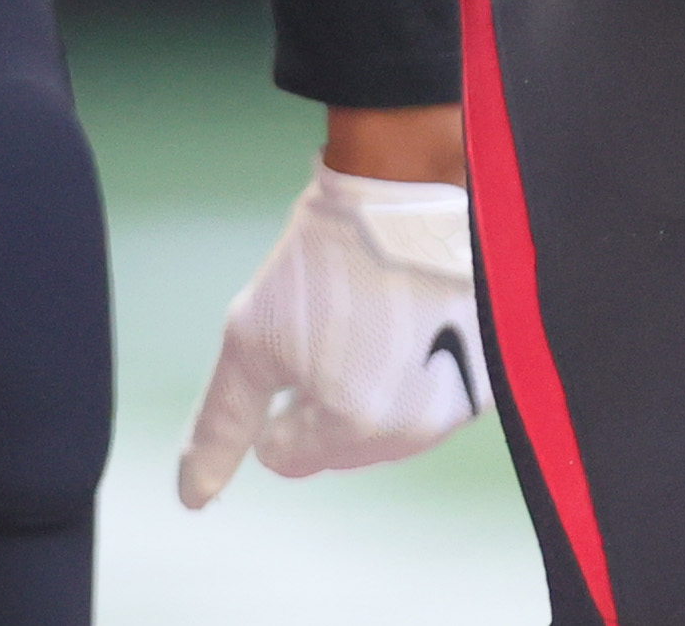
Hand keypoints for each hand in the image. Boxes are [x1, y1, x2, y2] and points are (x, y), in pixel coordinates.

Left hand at [174, 165, 489, 507]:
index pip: (286, 455)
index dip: (275, 402)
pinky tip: (412, 319)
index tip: (290, 342)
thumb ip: (221, 426)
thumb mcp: (249, 338)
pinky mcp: (491, 378)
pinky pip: (434, 402)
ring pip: (388, 429)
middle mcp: (411, 431)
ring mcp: (458, 405)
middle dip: (325, 400)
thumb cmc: (323, 258)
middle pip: (340, 447)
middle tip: (333, 325)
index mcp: (348, 426)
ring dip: (373, 390)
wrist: (409, 186)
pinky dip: (418, 373)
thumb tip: (192, 498)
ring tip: (373, 316)